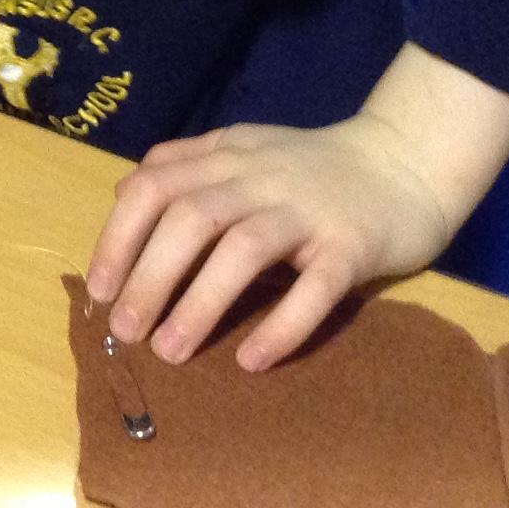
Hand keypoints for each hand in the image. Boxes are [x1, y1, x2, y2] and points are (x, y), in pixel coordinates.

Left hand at [87, 45, 508, 371]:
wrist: (408, 160)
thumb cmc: (316, 166)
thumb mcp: (244, 149)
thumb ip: (188, 164)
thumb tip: (126, 192)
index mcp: (226, 156)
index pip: (154, 185)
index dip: (119, 236)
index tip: (100, 289)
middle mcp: (259, 177)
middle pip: (189, 218)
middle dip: (148, 276)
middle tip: (126, 331)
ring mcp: (307, 210)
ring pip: (243, 249)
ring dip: (199, 302)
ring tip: (170, 351)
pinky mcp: (352, 246)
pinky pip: (314, 288)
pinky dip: (280, 324)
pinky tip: (251, 360)